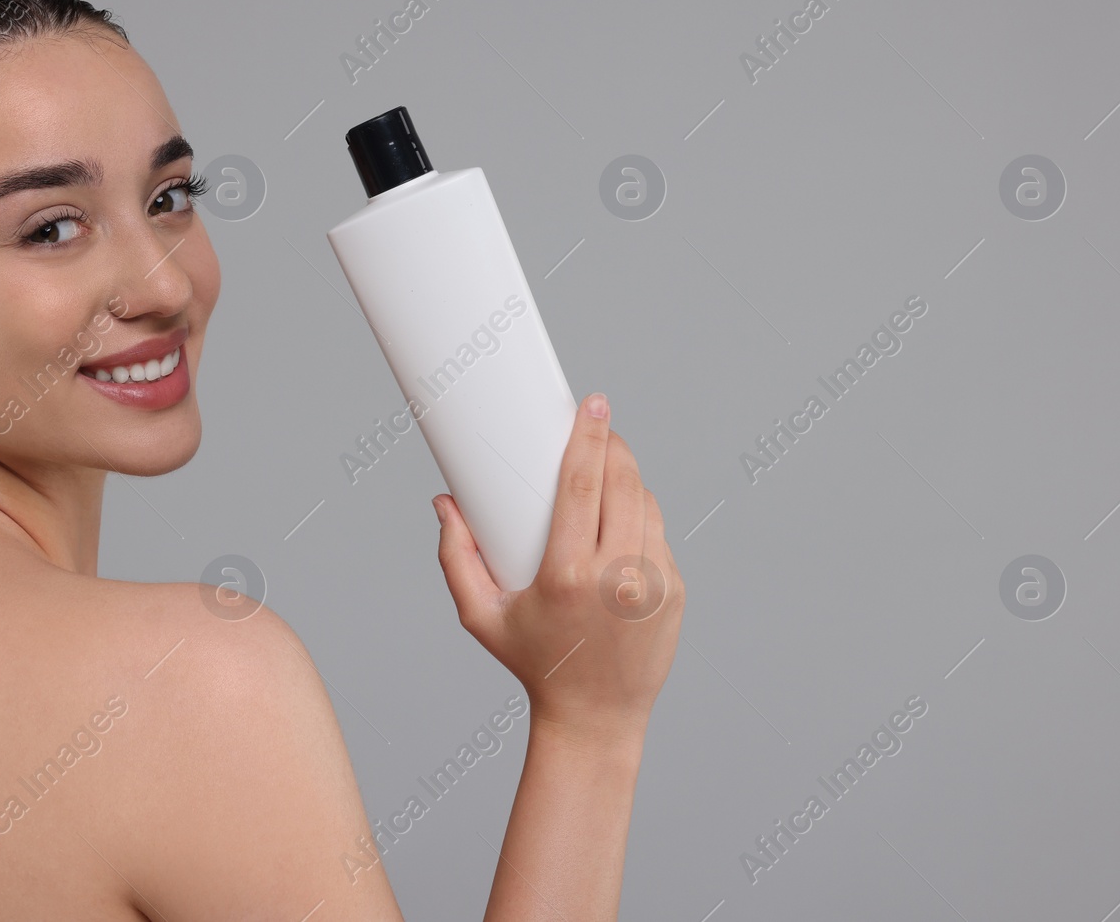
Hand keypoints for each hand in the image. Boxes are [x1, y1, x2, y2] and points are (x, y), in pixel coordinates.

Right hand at [433, 392, 684, 749]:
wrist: (595, 717)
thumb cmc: (533, 662)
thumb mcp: (481, 617)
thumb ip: (456, 558)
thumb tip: (444, 502)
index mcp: (566, 577)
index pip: (582, 486)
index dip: (589, 437)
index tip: (594, 403)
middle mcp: (615, 579)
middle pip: (621, 483)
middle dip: (613, 445)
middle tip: (601, 426)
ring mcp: (652, 586)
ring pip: (646, 504)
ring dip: (629, 479)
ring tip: (607, 471)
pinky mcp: (675, 594)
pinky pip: (660, 535)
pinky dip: (643, 517)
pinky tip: (623, 517)